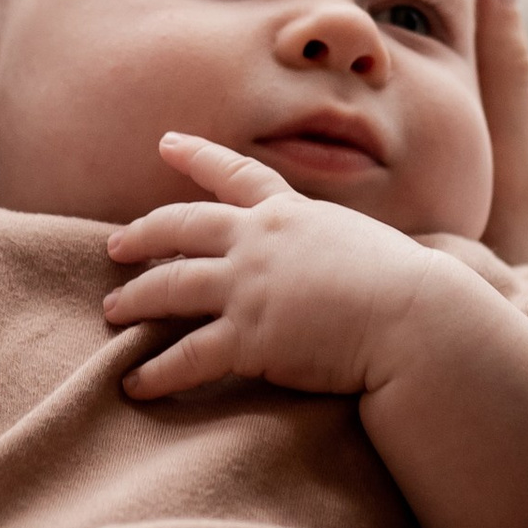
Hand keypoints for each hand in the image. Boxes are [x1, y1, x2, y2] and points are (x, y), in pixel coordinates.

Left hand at [103, 135, 448, 401]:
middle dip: (143, 235)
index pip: (236, 174)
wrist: (415, 318)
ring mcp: (249, 288)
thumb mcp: (364, 243)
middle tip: (114, 246)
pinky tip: (134, 383)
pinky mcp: (248, 338)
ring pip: (170, 288)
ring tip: (112, 311)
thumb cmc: (409, 288)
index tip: (166, 143)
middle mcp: (259, 242)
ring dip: (135, 300)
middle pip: (182, 227)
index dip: (197, 156)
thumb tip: (335, 254)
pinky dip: (156, 372)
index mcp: (291, 214)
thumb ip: (332, 243)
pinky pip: (186, 356)